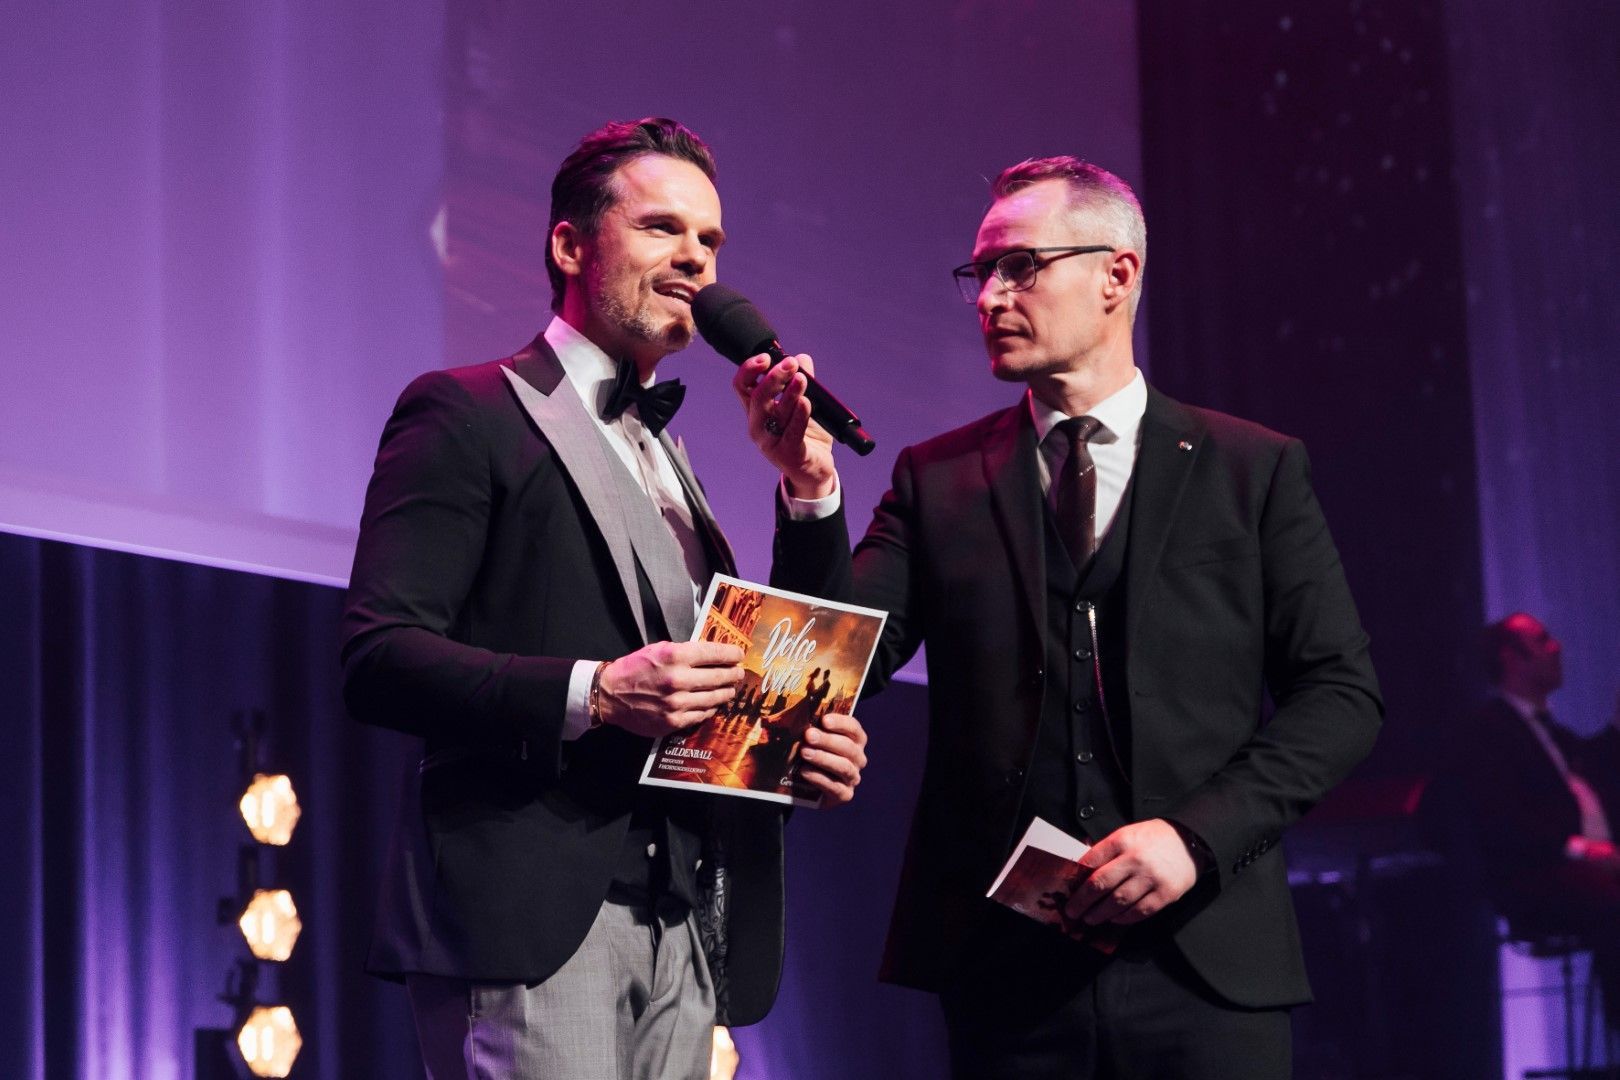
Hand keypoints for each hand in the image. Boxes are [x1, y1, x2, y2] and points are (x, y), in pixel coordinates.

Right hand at [596, 641, 743, 736]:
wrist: (610, 694)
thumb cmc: (634, 668)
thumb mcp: (658, 649)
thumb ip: (685, 651)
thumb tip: (712, 654)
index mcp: (675, 656)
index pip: (714, 654)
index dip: (732, 654)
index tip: (739, 655)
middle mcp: (678, 679)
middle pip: (720, 677)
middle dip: (733, 674)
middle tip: (738, 673)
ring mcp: (677, 703)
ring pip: (715, 698)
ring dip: (726, 692)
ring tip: (730, 689)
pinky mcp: (674, 721)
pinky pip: (702, 714)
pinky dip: (711, 708)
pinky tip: (714, 703)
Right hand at [732, 353, 837, 499]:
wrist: (814, 469)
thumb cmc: (805, 435)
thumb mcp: (805, 403)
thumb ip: (802, 381)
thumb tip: (802, 358)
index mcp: (756, 410)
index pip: (742, 385)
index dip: (749, 369)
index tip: (765, 357)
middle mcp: (758, 425)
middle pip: (757, 396)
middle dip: (774, 377)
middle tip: (790, 364)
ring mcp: (770, 441)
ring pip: (774, 413)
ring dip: (789, 393)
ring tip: (802, 379)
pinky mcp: (786, 454)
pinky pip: (792, 432)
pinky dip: (799, 416)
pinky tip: (806, 403)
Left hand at [796, 712, 867, 804]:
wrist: (810, 788)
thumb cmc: (814, 756)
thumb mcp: (816, 741)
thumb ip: (815, 731)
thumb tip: (803, 720)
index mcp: (855, 740)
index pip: (854, 728)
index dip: (840, 723)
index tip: (824, 720)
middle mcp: (858, 758)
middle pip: (848, 747)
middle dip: (827, 740)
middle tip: (809, 735)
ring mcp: (853, 777)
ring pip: (843, 766)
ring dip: (823, 758)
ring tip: (804, 752)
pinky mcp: (845, 794)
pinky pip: (835, 787)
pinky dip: (819, 778)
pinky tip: (804, 771)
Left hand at [1066, 819, 1199, 926]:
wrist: (1190, 840)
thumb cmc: (1154, 838)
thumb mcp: (1128, 834)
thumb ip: (1106, 850)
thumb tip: (1082, 868)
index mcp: (1122, 841)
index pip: (1091, 861)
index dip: (1075, 878)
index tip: (1067, 890)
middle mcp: (1135, 859)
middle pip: (1101, 884)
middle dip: (1082, 901)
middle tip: (1072, 911)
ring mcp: (1151, 877)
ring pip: (1119, 901)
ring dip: (1100, 913)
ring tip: (1090, 918)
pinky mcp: (1166, 893)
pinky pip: (1140, 911)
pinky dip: (1124, 918)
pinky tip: (1115, 919)